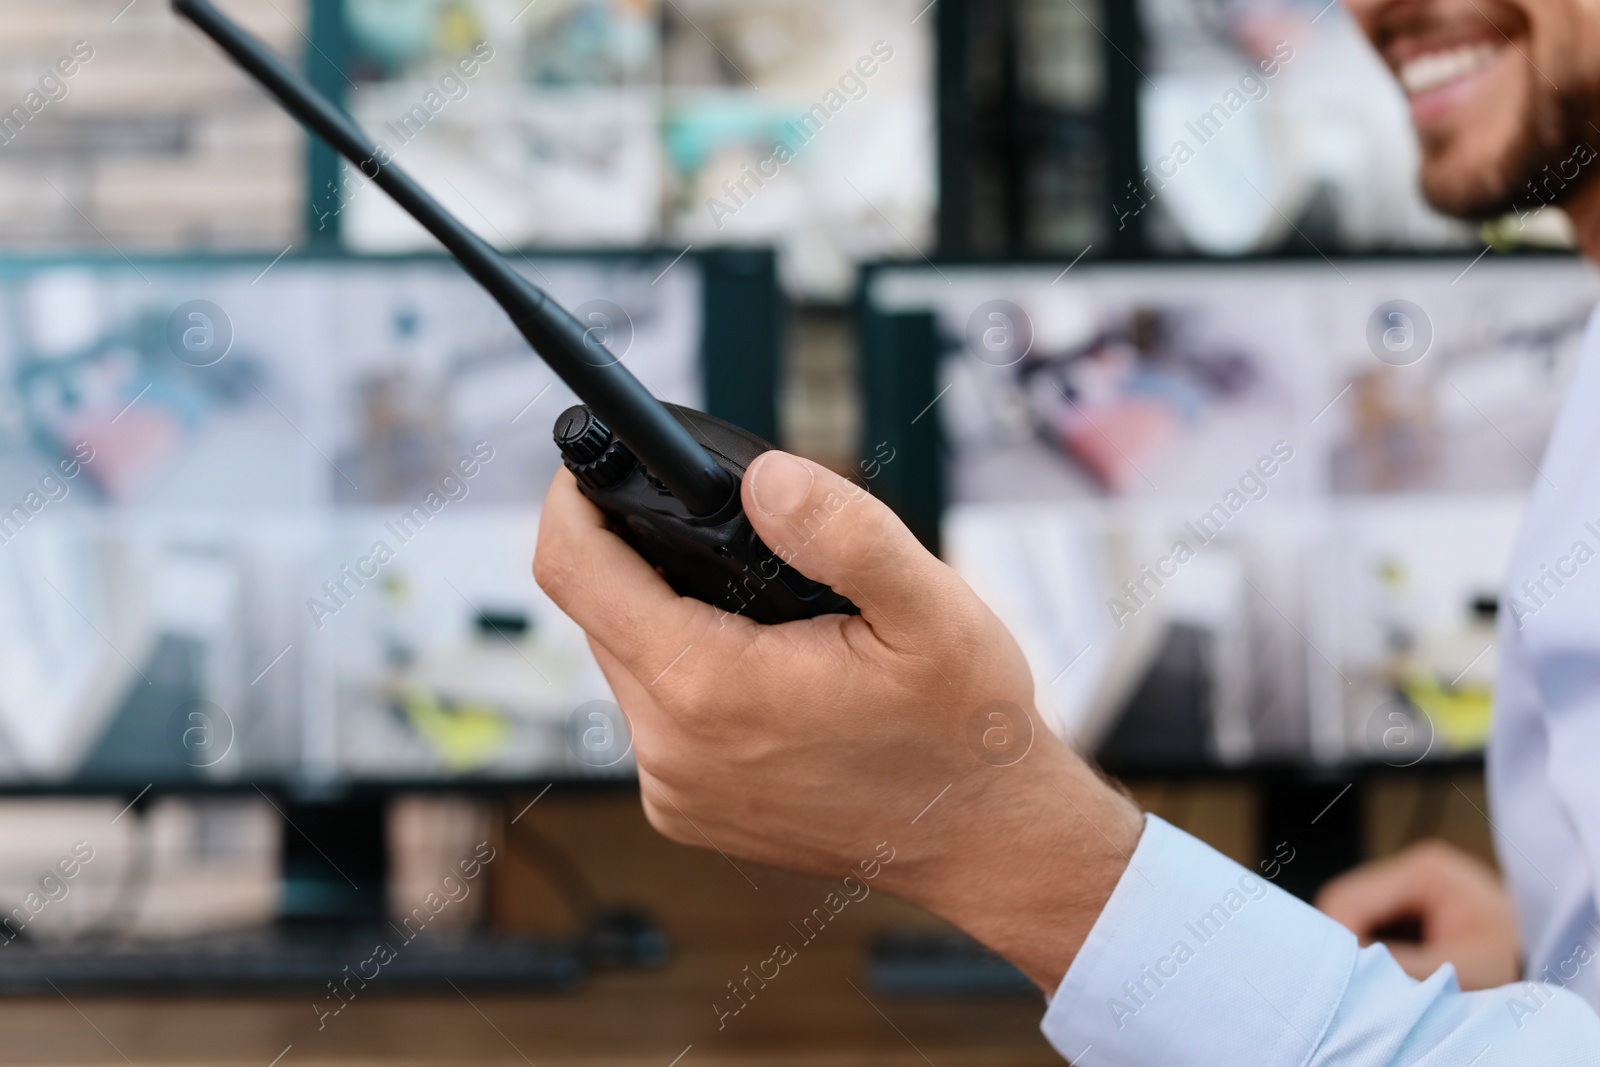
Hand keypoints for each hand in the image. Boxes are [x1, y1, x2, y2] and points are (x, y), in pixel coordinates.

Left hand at [534, 450, 1141, 991]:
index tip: (595, 470)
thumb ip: (843, 530)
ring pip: (625, 661)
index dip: (572, 501)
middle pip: (599, 612)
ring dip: (668, 616)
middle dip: (642, 556)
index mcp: (710, 687)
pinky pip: (654, 715)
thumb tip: (764, 478)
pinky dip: (688, 674)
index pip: (575, 570)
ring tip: (761, 607)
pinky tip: (760, 666)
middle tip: (727, 533)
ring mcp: (674, 788)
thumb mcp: (930, 607)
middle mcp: (671, 748)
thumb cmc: (963, 730)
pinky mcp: (686, 809)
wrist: (983, 838)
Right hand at [1316, 840, 1519, 988]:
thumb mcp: (1459, 966)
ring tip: (1366, 976)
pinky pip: (1368, 920)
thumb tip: (1348, 966)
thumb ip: (1400, 964)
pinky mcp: (1408, 901)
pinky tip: (1377, 968)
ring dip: (1354, 944)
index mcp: (1424, 869)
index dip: (1336, 935)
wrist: (1542, 960)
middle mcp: (1411, 867)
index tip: (1338, 973)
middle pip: (1346, 901)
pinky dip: (1366, 945)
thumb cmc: (1511, 959)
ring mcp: (1408, 882)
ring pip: (1352, 912)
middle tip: (1348, 978)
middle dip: (1344, 940)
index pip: (1350, 897)